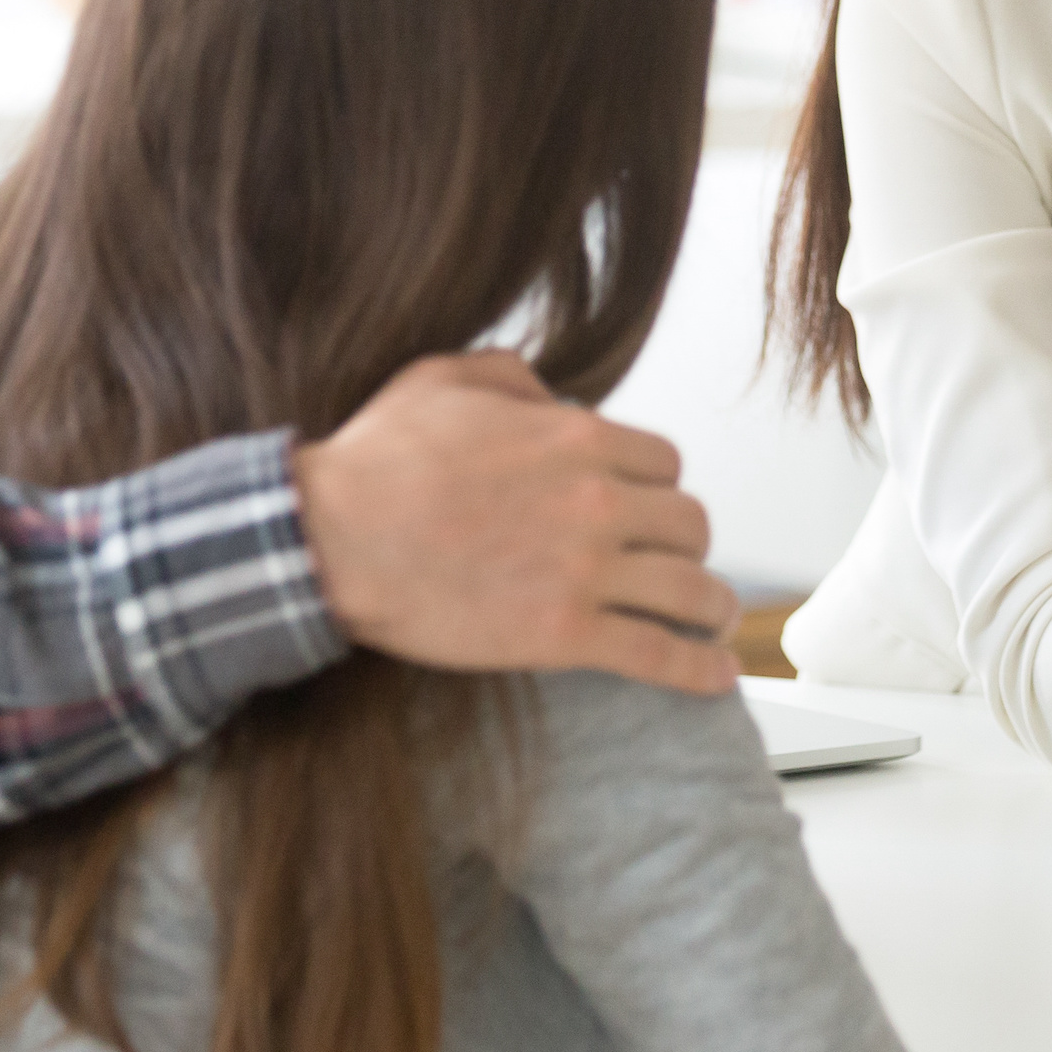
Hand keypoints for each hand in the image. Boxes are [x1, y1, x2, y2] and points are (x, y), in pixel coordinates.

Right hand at [289, 352, 740, 694]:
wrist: (333, 539)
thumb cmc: (376, 461)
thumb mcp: (442, 379)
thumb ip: (510, 377)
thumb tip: (546, 395)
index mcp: (576, 438)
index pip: (664, 464)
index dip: (657, 487)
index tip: (646, 506)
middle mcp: (598, 501)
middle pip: (689, 524)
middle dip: (686, 544)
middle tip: (676, 562)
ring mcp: (586, 571)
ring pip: (690, 588)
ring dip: (710, 605)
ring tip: (712, 617)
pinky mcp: (565, 634)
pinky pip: (659, 653)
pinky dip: (699, 667)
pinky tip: (718, 674)